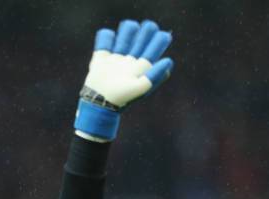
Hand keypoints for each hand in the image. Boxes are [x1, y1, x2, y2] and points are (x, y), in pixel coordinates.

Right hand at [75, 20, 173, 140]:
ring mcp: (116, 57)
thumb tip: (169, 61)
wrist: (99, 101)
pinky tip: (110, 42)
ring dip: (128, 31)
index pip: (151, 52)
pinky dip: (106, 37)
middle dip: (146, 33)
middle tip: (150, 26)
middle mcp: (129, 62)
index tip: (163, 35)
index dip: (158, 43)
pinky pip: (105, 38)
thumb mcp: (141, 88)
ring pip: (124, 37)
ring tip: (131, 28)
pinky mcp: (102, 55)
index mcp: (140, 69)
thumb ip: (155, 76)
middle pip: (140, 42)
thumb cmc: (122, 97)